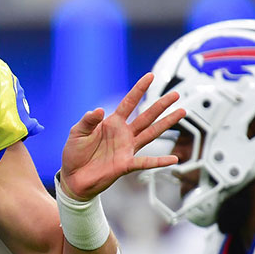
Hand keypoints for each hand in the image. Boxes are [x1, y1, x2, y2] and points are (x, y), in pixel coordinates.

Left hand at [57, 73, 183, 200]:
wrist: (73, 177)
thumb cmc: (75, 154)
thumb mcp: (77, 133)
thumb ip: (87, 120)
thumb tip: (99, 110)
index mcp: (112, 123)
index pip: (128, 103)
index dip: (139, 89)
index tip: (150, 76)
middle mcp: (123, 134)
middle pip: (146, 116)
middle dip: (161, 105)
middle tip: (175, 94)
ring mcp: (127, 149)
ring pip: (151, 133)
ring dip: (166, 123)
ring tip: (181, 112)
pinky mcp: (126, 165)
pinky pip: (146, 162)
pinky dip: (160, 161)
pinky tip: (174, 159)